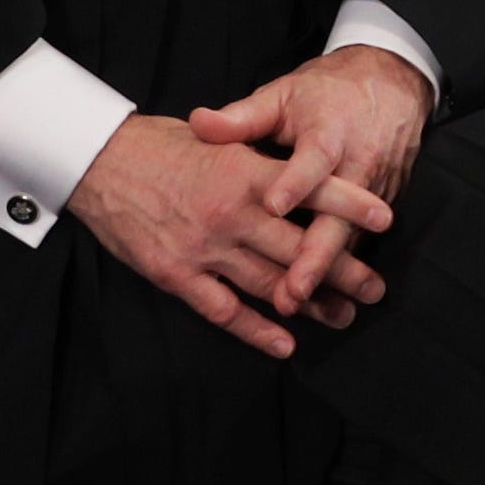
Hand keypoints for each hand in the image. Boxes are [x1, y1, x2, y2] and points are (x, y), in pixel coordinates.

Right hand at [67, 114, 389, 357]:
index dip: (351, 204)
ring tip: (343, 316)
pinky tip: (285, 343)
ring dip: (310, 304)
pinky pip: (224, 310)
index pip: (311, 189)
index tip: (386, 219)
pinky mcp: (176, 273)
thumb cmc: (163, 147)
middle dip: (344, 270)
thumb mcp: (221, 141)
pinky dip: (257, 330)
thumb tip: (309, 175)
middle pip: (300, 248)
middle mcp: (232, 213)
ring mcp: (204, 246)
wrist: (98, 160)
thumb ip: (263, 163)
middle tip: (376, 288)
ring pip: (270, 284)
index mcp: (247, 173)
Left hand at [186, 43, 432, 314]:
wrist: (393, 84)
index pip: (313, 162)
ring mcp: (374, 188)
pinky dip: (340, 266)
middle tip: (292, 292)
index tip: (272, 207)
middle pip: (339, 219)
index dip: (295, 185)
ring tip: (302, 305)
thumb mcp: (284, 95)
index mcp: (329, 134)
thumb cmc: (327, 91)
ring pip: (351, 238)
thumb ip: (243, 117)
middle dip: (317, 258)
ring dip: (329, 273)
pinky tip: (321, 296)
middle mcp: (357, 166)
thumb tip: (199, 123)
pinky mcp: (383, 201)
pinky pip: (358, 238)